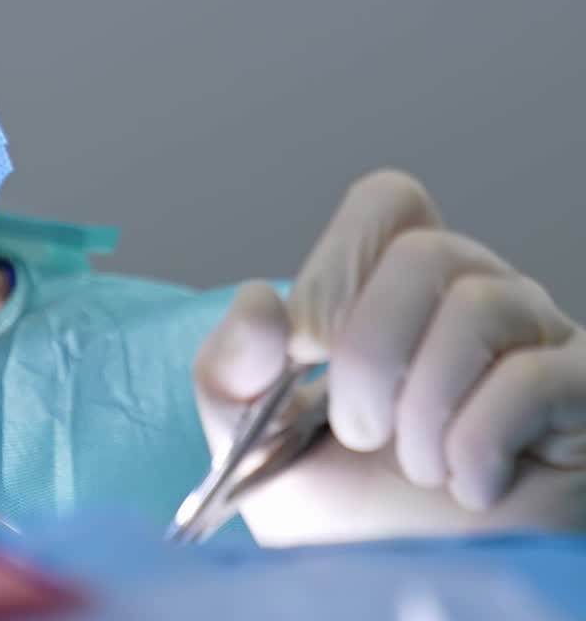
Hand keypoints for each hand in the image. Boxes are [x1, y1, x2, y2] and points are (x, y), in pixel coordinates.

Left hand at [194, 170, 585, 544]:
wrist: (429, 606)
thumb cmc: (359, 525)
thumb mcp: (264, 449)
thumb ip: (231, 373)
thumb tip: (259, 302)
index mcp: (401, 292)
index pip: (387, 201)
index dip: (337, 267)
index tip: (306, 351)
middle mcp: (478, 298)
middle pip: (424, 250)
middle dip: (371, 349)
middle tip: (359, 430)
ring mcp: (540, 344)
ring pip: (478, 303)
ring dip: (424, 404)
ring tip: (419, 467)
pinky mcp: (583, 399)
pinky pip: (532, 378)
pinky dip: (477, 442)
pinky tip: (470, 487)